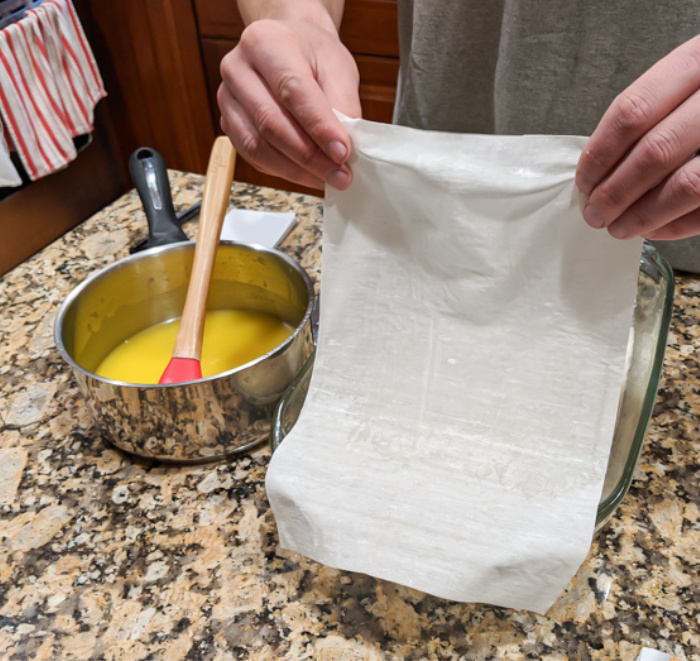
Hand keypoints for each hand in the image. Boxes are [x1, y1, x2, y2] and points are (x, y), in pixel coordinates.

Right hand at [217, 15, 360, 190]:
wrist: (289, 45)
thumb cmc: (313, 55)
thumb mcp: (338, 68)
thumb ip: (343, 105)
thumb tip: (342, 150)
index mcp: (264, 42)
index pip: (291, 90)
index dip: (319, 127)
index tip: (343, 152)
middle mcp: (237, 68)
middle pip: (271, 123)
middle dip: (310, 156)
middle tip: (340, 176)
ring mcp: (227, 98)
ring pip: (258, 146)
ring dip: (296, 170)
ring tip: (327, 179)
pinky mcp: (228, 124)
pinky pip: (253, 157)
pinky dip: (284, 171)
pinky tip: (308, 175)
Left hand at [576, 35, 699, 240]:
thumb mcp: (686, 82)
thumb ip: (648, 117)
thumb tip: (599, 171)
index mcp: (699, 60)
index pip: (633, 112)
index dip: (600, 154)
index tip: (584, 180)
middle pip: (655, 151)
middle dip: (615, 192)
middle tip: (594, 213)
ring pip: (686, 185)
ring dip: (643, 215)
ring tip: (618, 227)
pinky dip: (676, 225)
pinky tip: (654, 228)